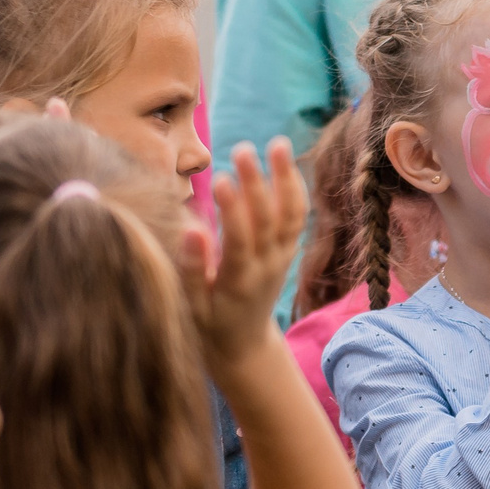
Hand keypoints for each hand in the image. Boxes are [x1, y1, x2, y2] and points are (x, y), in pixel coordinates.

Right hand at [182, 138, 307, 376]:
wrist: (244, 345)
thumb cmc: (209, 324)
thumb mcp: (194, 306)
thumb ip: (193, 270)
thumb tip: (192, 228)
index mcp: (239, 281)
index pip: (239, 241)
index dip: (233, 211)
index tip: (220, 178)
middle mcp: (267, 266)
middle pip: (268, 221)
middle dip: (257, 184)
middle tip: (243, 149)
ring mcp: (281, 257)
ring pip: (290, 215)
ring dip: (285, 178)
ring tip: (278, 144)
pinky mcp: (288, 251)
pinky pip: (297, 217)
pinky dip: (294, 188)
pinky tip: (286, 161)